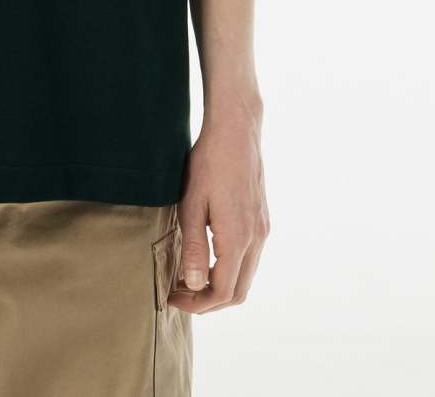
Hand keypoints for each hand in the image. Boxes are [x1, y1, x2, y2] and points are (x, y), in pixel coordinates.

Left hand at [166, 106, 269, 313]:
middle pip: (238, 292)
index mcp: (238, 239)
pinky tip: (208, 257)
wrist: (236, 130)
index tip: (172, 298)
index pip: (222, 292)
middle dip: (209, 301)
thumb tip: (193, 285)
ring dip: (220, 285)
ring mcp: (262, 229)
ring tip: (190, 278)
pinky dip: (230, 269)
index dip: (196, 303)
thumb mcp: (191, 204)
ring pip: (246, 276)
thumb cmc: (209, 163)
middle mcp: (256, 239)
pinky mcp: (262, 219)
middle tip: (180, 294)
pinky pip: (250, 258)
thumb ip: (194, 247)